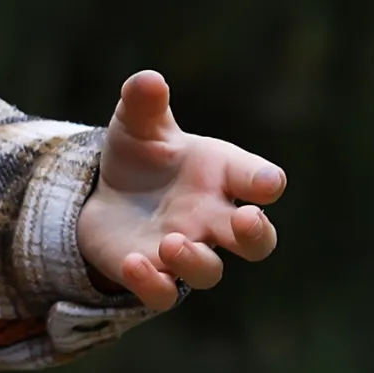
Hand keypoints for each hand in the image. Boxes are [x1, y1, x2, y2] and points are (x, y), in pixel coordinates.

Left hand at [76, 71, 284, 311]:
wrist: (106, 195)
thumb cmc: (142, 156)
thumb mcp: (137, 124)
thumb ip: (144, 103)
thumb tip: (148, 79)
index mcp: (221, 175)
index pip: (257, 181)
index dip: (265, 183)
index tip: (267, 184)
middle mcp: (213, 218)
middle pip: (257, 241)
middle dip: (256, 234)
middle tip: (245, 220)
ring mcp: (186, 250)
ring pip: (210, 271)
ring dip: (196, 260)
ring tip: (171, 241)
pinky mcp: (152, 274)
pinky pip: (163, 292)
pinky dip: (153, 283)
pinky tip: (135, 264)